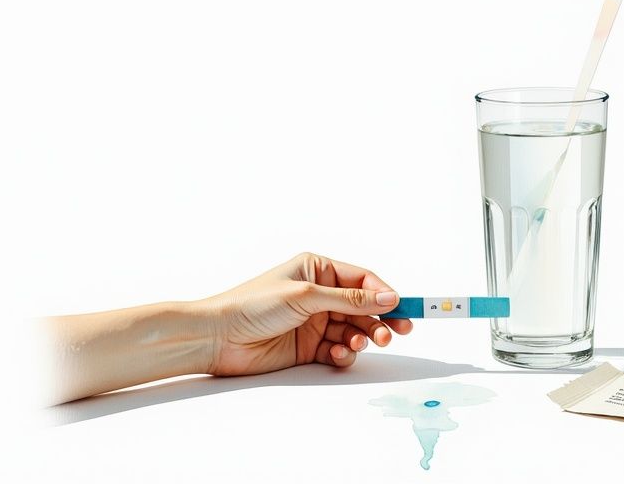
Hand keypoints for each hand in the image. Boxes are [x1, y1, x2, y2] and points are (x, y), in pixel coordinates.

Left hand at [199, 252, 412, 374]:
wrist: (218, 338)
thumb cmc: (253, 305)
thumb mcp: (306, 296)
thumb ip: (350, 300)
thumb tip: (388, 298)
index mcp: (317, 269)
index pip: (363, 280)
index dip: (386, 294)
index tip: (404, 309)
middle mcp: (319, 294)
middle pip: (364, 307)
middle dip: (381, 320)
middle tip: (397, 333)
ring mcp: (315, 321)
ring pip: (354, 329)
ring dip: (363, 337)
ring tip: (362, 343)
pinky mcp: (309, 346)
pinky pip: (339, 349)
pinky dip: (344, 353)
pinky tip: (338, 354)